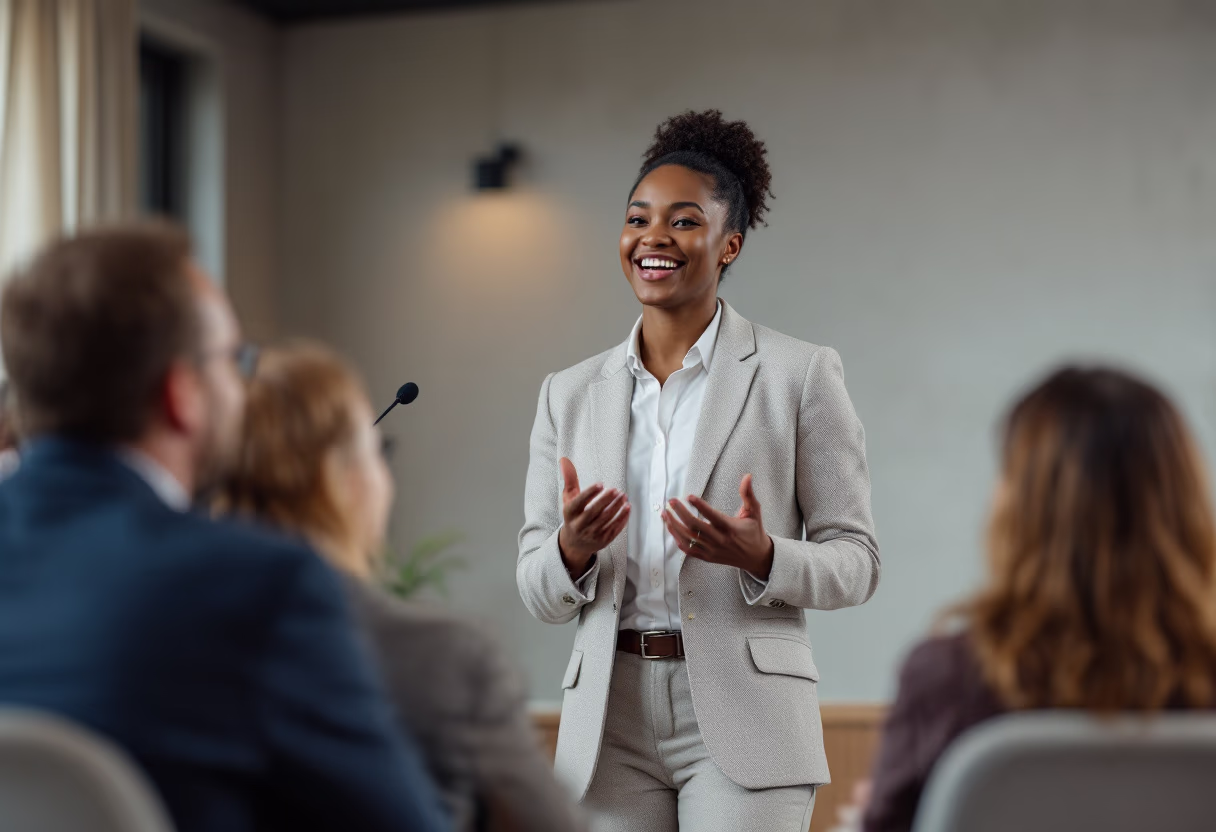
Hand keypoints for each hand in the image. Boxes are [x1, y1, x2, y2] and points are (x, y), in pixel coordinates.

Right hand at [556, 458, 629, 574]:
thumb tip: (564, 460)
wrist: (575, 543)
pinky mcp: (603, 540)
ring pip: (606, 520)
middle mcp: (579, 525)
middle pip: (594, 512)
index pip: (579, 502)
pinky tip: (627, 508)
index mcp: (569, 513)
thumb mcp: (568, 498)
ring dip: (616, 508)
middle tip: (616, 490)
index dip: (590, 493)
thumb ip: (569, 479)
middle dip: (606, 500)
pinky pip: (614, 529)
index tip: (600, 484)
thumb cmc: (573, 515)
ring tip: (623, 496)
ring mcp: (591, 534)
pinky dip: (622, 518)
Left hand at [662, 474, 774, 578]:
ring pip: (688, 539)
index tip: (689, 496)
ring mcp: (712, 550)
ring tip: (665, 513)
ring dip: (674, 525)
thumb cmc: (754, 532)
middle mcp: (720, 540)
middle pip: (695, 526)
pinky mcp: (707, 557)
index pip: (712, 516)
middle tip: (672, 501)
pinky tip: (671, 528)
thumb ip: (748, 494)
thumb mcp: (755, 512)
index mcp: (731, 528)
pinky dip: (678, 539)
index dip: (700, 506)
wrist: (756, 558)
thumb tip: (747, 476)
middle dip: (681, 512)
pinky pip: (688, 550)